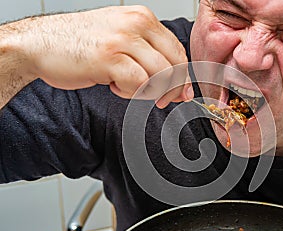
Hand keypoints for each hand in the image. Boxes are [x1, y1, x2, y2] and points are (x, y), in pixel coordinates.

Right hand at [4, 6, 191, 106]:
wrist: (41, 43)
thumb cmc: (82, 45)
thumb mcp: (122, 40)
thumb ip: (150, 56)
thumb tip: (178, 85)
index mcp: (143, 18)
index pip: (178, 50)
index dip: (182, 76)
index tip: (181, 93)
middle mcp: (136, 24)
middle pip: (175, 64)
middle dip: (173, 89)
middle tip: (162, 101)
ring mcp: (122, 39)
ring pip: (160, 74)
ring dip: (147, 90)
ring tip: (123, 85)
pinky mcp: (109, 57)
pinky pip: (139, 83)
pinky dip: (130, 92)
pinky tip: (112, 85)